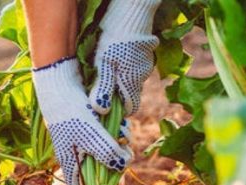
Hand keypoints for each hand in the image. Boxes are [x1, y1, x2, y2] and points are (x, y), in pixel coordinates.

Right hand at [33, 57, 131, 184]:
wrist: (60, 81)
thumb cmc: (71, 112)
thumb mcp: (91, 135)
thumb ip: (107, 153)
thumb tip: (122, 166)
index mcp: (69, 160)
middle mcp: (75, 152)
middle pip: (98, 168)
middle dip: (114, 162)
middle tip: (125, 153)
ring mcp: (82, 138)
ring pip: (104, 150)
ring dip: (118, 144)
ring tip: (123, 134)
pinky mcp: (89, 125)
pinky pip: (105, 135)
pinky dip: (114, 132)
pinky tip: (121, 124)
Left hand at [90, 0, 160, 115]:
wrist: (131, 11)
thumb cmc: (114, 38)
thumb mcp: (104, 63)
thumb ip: (103, 87)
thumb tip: (101, 111)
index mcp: (132, 83)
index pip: (131, 108)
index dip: (119, 110)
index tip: (106, 106)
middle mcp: (142, 76)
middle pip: (130, 93)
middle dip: (117, 93)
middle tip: (99, 85)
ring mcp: (146, 63)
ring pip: (132, 79)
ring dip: (120, 78)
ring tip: (105, 68)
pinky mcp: (146, 52)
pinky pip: (135, 65)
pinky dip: (125, 66)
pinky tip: (115, 55)